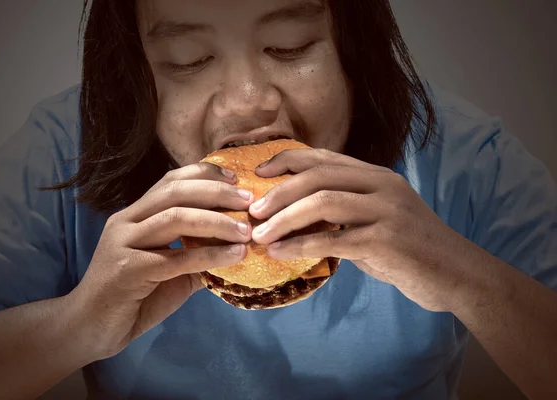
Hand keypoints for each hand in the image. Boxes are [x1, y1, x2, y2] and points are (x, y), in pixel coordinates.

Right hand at [68, 163, 253, 358]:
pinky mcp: (127, 270)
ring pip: (174, 217)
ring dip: (217, 221)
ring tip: (245, 230)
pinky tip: (234, 256)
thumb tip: (236, 247)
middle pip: (174, 192)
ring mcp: (124, 243)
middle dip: (216, 192)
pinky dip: (210, 254)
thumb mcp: (169, 271)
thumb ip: (195, 255)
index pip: (170, 181)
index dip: (204, 174)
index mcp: (134, 215)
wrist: (90, 328)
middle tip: (248, 200)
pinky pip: (175, 258)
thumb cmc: (132, 297)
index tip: (236, 180)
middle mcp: (126, 221)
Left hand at [249, 148, 476, 311]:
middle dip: (278, 191)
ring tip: (259, 234)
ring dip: (284, 218)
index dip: (287, 160)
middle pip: (318, 176)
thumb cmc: (410, 249)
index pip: (324, 158)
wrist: (457, 274)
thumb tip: (295, 217)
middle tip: (253, 210)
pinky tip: (280, 253)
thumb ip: (344, 213)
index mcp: (377, 176)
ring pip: (323, 202)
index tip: (258, 173)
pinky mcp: (387, 240)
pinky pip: (333, 239)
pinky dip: (300, 246)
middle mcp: (382, 185)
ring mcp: (387, 211)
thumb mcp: (377, 220)